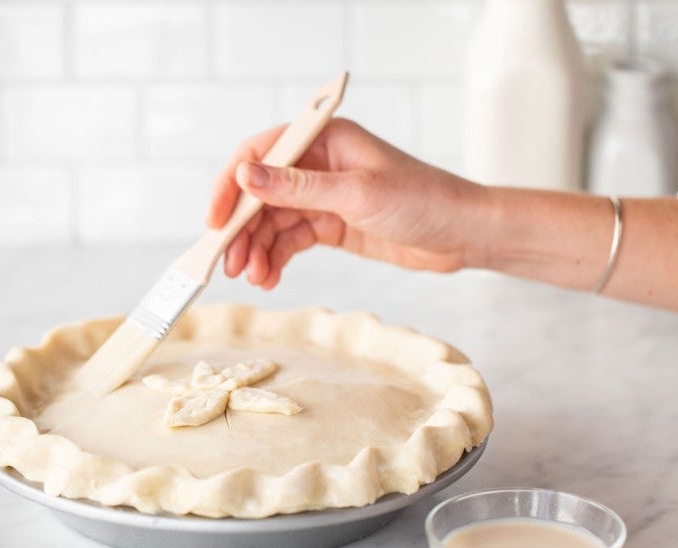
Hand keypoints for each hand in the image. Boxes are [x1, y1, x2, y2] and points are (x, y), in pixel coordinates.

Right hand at [206, 118, 489, 288]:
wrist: (462, 235)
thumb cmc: (422, 201)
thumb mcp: (357, 193)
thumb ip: (298, 187)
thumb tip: (246, 175)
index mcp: (325, 139)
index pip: (261, 153)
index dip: (231, 185)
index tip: (215, 221)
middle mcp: (318, 163)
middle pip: (260, 192)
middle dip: (241, 229)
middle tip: (228, 264)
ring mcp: (322, 195)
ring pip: (272, 221)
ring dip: (257, 249)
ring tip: (254, 278)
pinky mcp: (330, 223)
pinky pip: (290, 239)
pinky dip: (276, 258)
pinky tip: (270, 278)